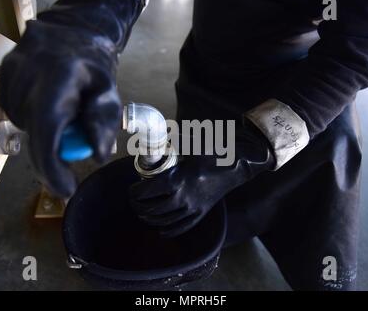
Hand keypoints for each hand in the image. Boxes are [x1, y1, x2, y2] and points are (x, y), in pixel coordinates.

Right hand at [0, 0, 144, 196]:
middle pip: (33, 135)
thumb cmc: (94, 68)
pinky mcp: (1, 80)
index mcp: (57, 76)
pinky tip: (47, 107)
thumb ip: (103, 122)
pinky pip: (17, 117)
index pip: (47, 128)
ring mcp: (9, 76)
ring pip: (25, 128)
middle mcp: (27, 75)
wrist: (69, 34)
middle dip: (51, 162)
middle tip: (69, 171)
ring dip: (44, 135)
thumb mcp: (109, 93)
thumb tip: (98, 155)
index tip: (66, 190)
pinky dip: (34, 122)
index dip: (52, 165)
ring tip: (63, 115)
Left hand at [129, 131, 274, 237]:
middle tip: (133, 201)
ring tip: (142, 213)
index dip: (135, 193)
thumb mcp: (191, 143)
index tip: (131, 189)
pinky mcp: (201, 213)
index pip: (147, 192)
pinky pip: (181, 228)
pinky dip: (168, 231)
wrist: (237, 165)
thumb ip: (172, 141)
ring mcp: (193, 208)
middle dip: (138, 207)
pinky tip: (160, 230)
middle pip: (152, 209)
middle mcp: (183, 198)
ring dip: (149, 219)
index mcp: (177, 180)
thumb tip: (155, 136)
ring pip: (164, 221)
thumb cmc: (214, 152)